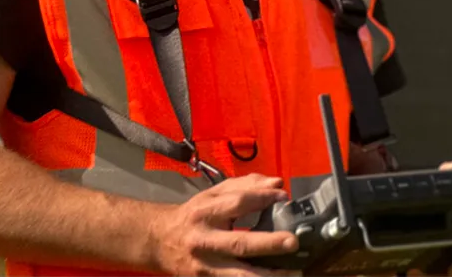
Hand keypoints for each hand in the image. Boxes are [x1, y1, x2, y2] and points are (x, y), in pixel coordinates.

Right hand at [148, 173, 299, 275]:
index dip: (262, 198)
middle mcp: (206, 240)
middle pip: (239, 243)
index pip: (237, 203)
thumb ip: (244, 185)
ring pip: (239, 274)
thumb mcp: (213, 194)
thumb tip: (277, 183)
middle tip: (292, 242)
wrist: (159, 241)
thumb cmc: (193, 214)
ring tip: (292, 274)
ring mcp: (207, 266)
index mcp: (207, 212)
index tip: (284, 197)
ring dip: (266, 276)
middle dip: (268, 244)